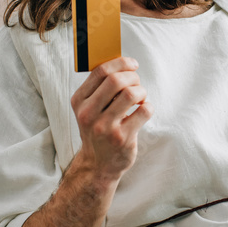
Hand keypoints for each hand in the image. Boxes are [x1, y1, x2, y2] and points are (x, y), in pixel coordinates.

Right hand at [71, 56, 153, 181]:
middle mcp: (89, 114)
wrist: (98, 164)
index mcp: (79, 101)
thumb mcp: (88, 108)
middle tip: (137, 83)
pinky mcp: (122, 138)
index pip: (100, 71)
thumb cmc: (97, 129)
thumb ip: (99, 87)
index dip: (120, 62)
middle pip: (116, 80)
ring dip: (141, 91)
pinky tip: (142, 111)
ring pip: (131, 94)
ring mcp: (105, 127)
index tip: (132, 64)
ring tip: (140, 98)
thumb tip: (122, 61)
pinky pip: (144, 111)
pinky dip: (148, 107)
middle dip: (133, 77)